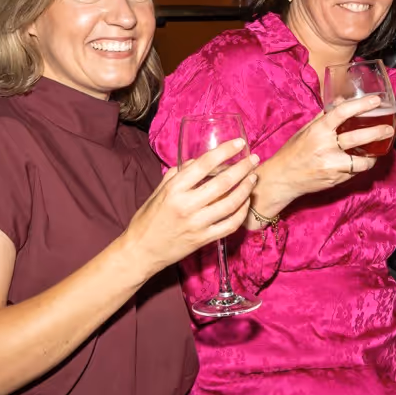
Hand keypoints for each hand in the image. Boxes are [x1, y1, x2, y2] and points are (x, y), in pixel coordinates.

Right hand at [121, 138, 257, 277]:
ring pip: (231, 203)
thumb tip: (197, 161)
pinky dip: (242, 212)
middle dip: (243, 168)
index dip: (225, 151)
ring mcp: (197, 224)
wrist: (141, 251)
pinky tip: (246, 202)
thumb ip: (177, 175)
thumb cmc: (148, 219)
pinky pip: (230, 224)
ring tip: (253, 178)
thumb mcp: (158, 192)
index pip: (204, 164)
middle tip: (254, 159)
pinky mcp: (204, 239)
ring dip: (246, 188)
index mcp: (174, 189)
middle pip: (223, 182)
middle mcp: (187, 205)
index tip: (239, 143)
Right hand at [252, 95, 394, 215]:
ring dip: (373, 155)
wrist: (282, 179)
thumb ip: (324, 115)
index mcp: (317, 131)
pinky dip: (361, 166)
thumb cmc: (293, 151)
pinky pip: (354, 172)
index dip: (361, 105)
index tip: (375, 101)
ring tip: (379, 149)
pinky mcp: (335, 179)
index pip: (342, 113)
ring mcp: (331, 166)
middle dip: (378, 132)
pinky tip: (364, 161)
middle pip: (358, 138)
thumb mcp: (305, 130)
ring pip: (361, 161)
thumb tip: (341, 100)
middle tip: (389, 129)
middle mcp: (325, 147)